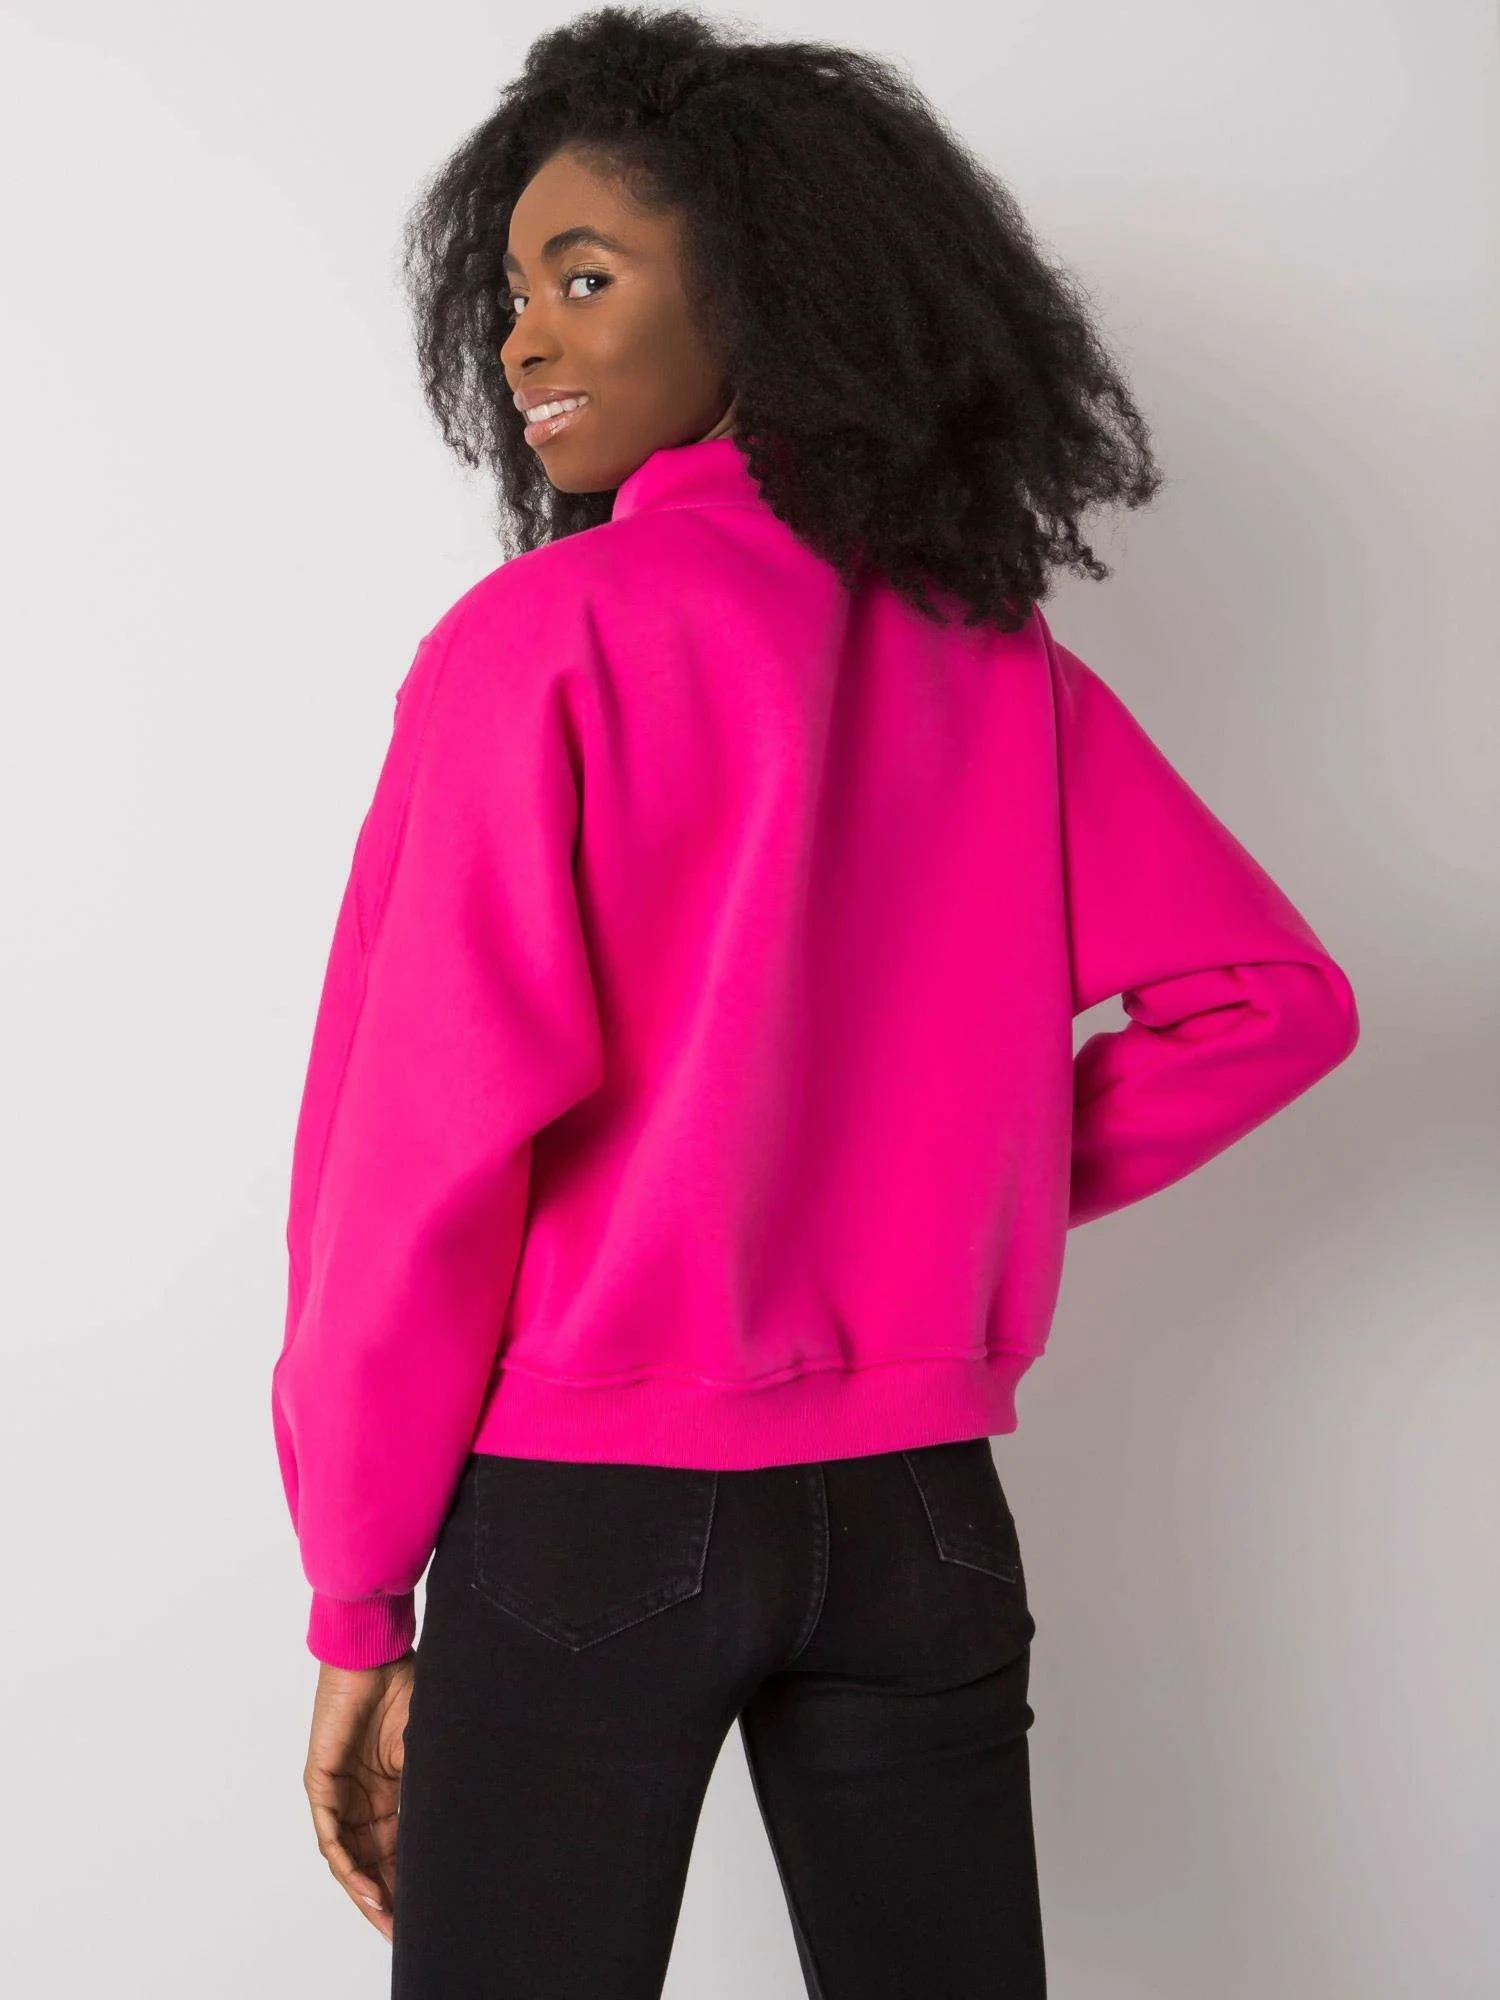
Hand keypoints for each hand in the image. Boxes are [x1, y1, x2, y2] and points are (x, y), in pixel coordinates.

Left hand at [303, 1649, 415, 1943]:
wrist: (377, 1654)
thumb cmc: (407, 1687)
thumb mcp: (426, 1749)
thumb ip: (431, 1787)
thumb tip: (458, 1825)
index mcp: (390, 1789)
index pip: (397, 1847)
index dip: (409, 1880)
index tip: (425, 1914)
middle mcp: (362, 1797)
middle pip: (372, 1860)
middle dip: (387, 1898)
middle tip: (403, 1930)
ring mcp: (339, 1792)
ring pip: (349, 1856)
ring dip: (366, 1890)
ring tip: (386, 1918)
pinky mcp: (321, 1783)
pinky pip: (331, 1836)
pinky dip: (348, 1864)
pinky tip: (365, 1887)